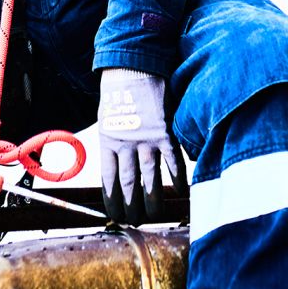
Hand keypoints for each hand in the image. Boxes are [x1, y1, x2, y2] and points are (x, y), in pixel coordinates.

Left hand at [98, 68, 185, 223]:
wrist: (133, 66)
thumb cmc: (120, 91)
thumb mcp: (108, 118)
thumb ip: (116, 140)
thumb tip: (122, 162)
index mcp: (107, 142)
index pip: (108, 181)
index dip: (112, 201)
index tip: (116, 215)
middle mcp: (125, 144)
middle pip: (128, 184)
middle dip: (131, 206)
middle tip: (135, 222)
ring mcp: (145, 139)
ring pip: (150, 178)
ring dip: (152, 199)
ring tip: (154, 216)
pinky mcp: (164, 132)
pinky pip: (172, 160)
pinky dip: (177, 176)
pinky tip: (180, 191)